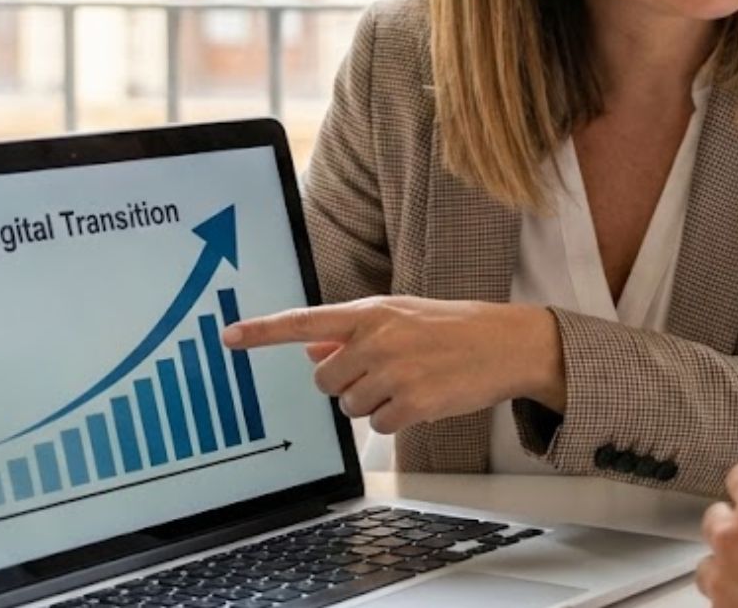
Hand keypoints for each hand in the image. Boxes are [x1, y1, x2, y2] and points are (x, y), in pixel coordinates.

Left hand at [223, 297, 564, 432]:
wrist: (508, 344)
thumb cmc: (455, 328)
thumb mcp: (402, 317)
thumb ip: (354, 334)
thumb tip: (313, 355)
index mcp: (371, 311)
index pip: (305, 322)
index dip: (263, 332)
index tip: (229, 337)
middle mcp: (378, 338)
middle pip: (324, 382)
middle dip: (346, 385)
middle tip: (382, 373)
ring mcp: (395, 372)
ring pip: (351, 407)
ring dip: (374, 403)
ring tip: (410, 382)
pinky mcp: (414, 403)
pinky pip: (380, 425)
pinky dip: (396, 420)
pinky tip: (422, 398)